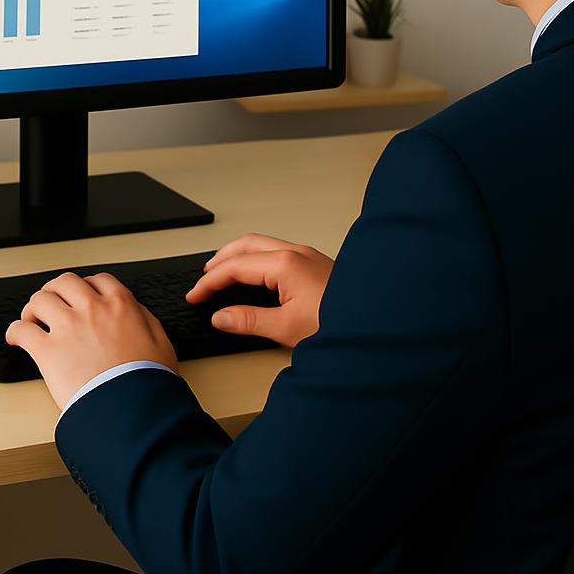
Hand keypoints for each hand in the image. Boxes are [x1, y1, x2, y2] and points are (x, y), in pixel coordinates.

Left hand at [6, 272, 178, 409]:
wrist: (132, 410)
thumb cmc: (147, 382)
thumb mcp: (161, 342)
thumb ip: (145, 320)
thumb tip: (134, 311)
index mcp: (121, 305)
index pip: (98, 280)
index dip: (86, 286)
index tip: (81, 295)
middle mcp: (92, 309)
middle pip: (64, 282)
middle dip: (56, 290)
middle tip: (52, 302)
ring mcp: (69, 328)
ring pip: (40, 299)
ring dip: (33, 307)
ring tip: (31, 319)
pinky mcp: (48, 352)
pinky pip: (22, 330)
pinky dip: (15, 332)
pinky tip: (16, 338)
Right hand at [185, 232, 334, 348]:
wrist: (378, 324)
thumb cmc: (340, 325)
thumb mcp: (286, 329)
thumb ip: (248, 320)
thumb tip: (221, 316)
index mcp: (284, 264)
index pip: (235, 266)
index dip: (209, 282)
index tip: (195, 295)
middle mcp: (296, 252)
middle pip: (246, 245)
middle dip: (220, 259)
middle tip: (204, 279)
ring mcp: (309, 255)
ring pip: (262, 244)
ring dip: (239, 256)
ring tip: (224, 272)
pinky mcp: (317, 263)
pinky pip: (277, 251)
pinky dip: (257, 259)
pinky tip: (256, 274)